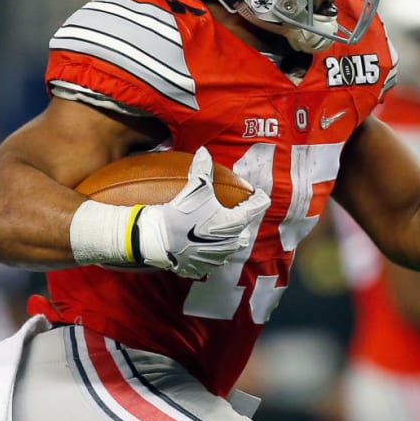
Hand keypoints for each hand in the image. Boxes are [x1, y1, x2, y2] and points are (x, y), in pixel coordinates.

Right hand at [135, 148, 269, 277]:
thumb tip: (204, 151)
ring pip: (229, 248)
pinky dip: (208, 253)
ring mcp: (218, 258)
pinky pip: (210, 261)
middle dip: (242, 224)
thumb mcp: (195, 187)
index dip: (259, 198)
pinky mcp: (202, 268)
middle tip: (235, 214)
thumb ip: (203, 169)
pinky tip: (199, 247)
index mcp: (236, 222)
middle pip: (244, 232)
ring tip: (217, 231)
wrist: (160, 239)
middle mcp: (232, 242)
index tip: (258, 194)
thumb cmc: (181, 212)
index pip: (257, 207)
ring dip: (226, 240)